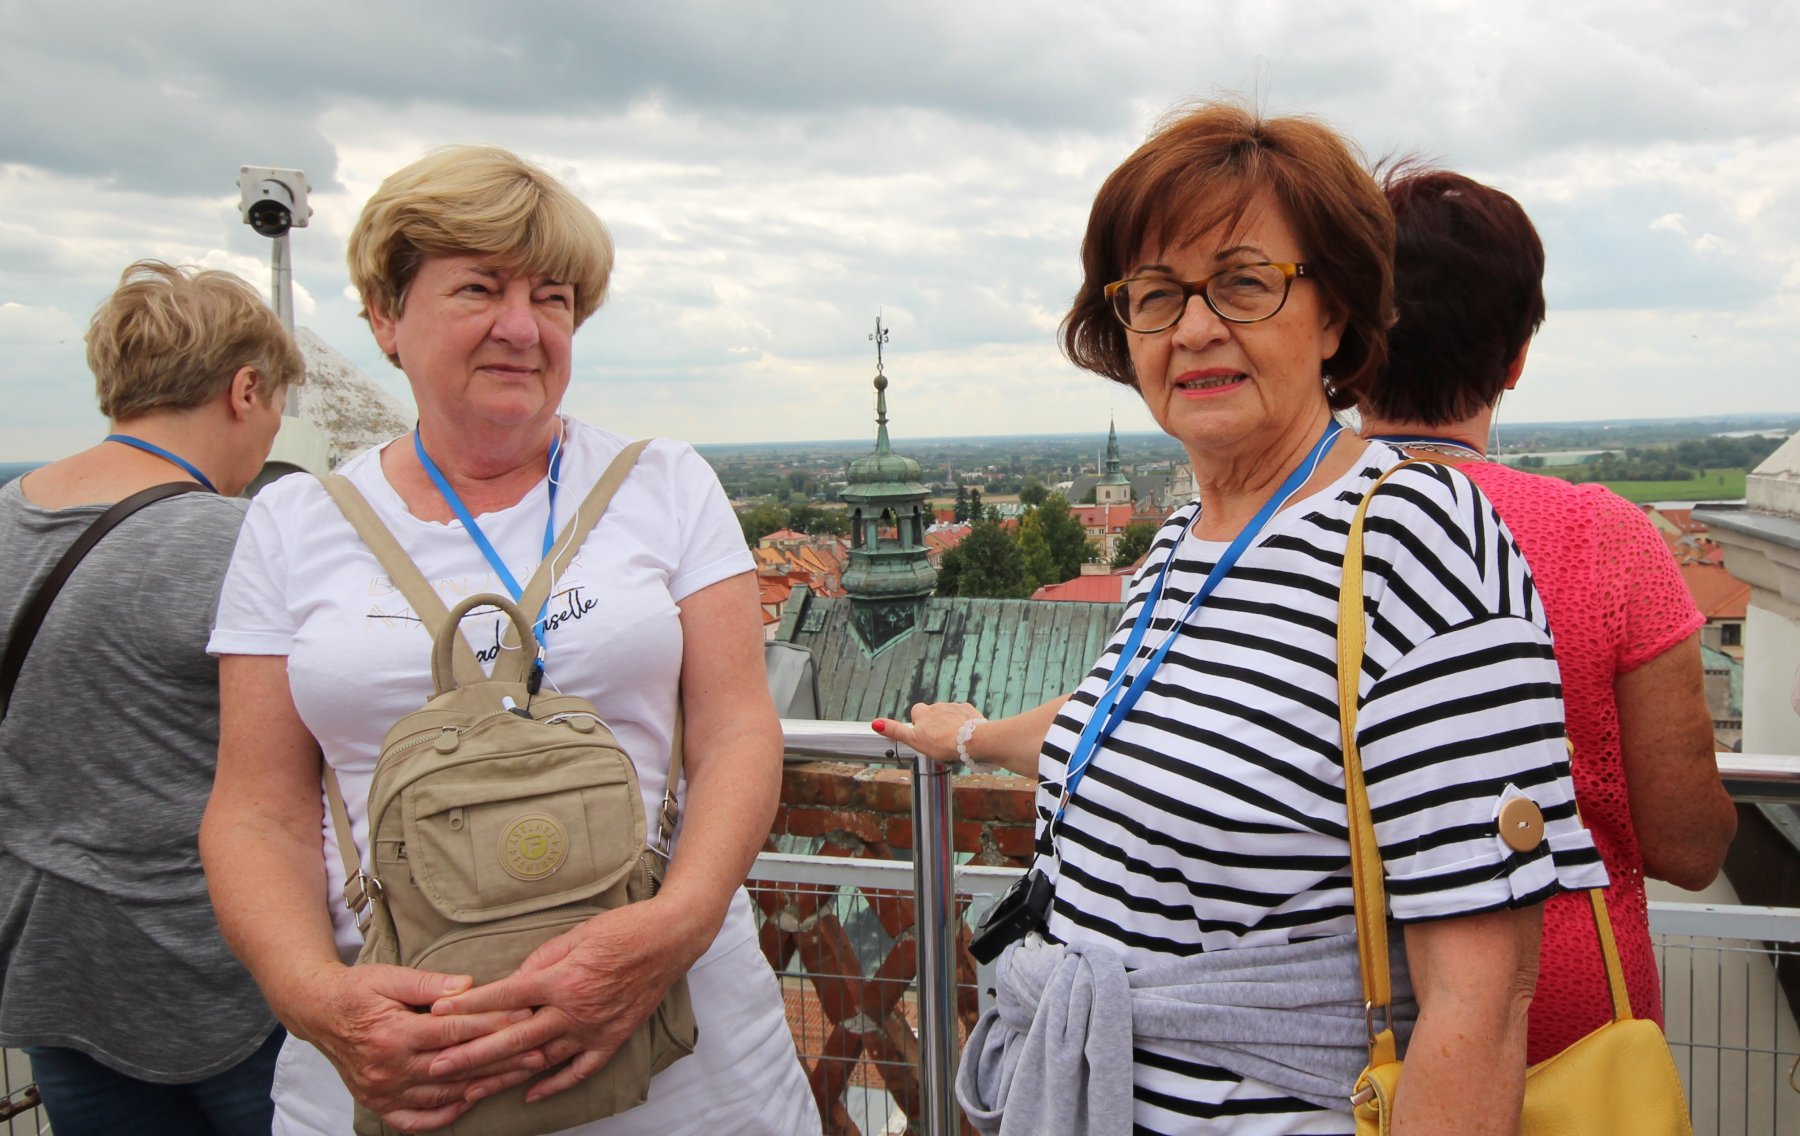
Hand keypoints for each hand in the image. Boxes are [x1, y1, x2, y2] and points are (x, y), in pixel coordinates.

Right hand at [294, 963, 546, 1131]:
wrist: (318, 1012)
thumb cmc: (358, 990)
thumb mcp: (390, 977)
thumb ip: (430, 984)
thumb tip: (469, 986)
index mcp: (393, 1033)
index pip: (453, 1031)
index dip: (491, 1023)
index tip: (523, 1014)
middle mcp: (389, 1068)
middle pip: (456, 1066)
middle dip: (500, 1058)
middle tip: (537, 1050)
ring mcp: (382, 1091)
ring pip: (443, 1095)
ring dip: (482, 1086)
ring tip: (517, 1075)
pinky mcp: (377, 1103)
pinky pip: (415, 1120)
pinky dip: (443, 1116)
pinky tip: (468, 1104)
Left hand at [426, 897, 702, 1103]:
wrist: (670, 939)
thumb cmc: (623, 929)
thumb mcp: (575, 934)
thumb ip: (540, 960)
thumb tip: (512, 983)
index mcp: (562, 979)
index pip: (505, 997)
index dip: (468, 1005)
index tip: (437, 1013)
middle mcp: (575, 1009)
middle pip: (514, 1039)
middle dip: (471, 1054)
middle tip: (437, 1067)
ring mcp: (594, 1029)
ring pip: (541, 1061)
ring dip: (503, 1077)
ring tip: (470, 1091)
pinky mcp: (612, 1038)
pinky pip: (580, 1070)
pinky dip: (555, 1085)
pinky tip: (531, 1095)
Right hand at [874, 701, 983, 764]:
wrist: (972, 741)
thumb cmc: (941, 744)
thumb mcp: (914, 740)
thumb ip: (895, 731)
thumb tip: (875, 723)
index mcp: (923, 712)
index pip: (916, 713)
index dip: (919, 725)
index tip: (924, 737)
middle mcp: (937, 706)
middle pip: (933, 714)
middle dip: (935, 725)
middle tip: (939, 742)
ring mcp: (954, 707)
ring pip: (949, 715)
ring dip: (949, 724)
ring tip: (954, 741)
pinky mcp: (969, 711)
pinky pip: (964, 716)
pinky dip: (964, 724)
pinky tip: (966, 736)